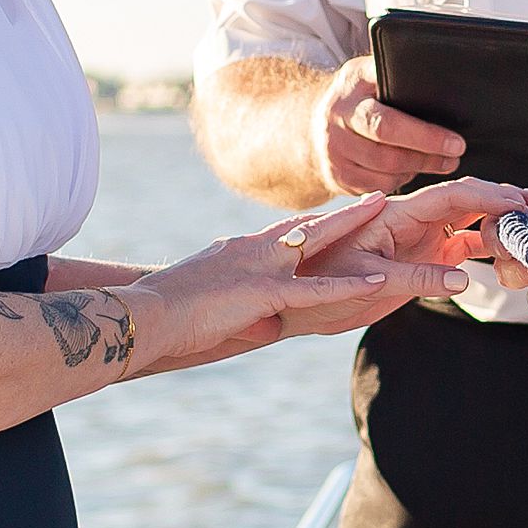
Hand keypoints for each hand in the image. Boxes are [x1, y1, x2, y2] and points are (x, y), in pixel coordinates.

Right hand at [131, 195, 444, 367]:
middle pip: (307, 225)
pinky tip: (379, 280)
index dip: (316, 224)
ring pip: (317, 243)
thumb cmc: (164, 316)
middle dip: (343, 213)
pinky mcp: (261, 293)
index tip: (340, 213)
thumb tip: (266, 328)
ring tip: (385, 211)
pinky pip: (314, 288)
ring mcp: (258, 268)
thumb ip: (244, 312)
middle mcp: (252, 251)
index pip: (285, 232)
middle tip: (374, 199)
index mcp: (238, 252)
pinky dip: (349, 285)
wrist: (142, 316)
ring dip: (354, 227)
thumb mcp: (211, 307)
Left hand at [286, 177, 527, 336]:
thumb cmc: (321, 283)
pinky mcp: (422, 259)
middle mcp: (414, 221)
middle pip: (469, 202)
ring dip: (500, 225)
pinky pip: (461, 249)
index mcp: (398, 213)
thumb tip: (464, 278)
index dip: (489, 195)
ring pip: (469, 223)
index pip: (453, 195)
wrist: (295, 300)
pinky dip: (487, 249)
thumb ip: (417, 277)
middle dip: (505, 202)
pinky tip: (509, 256)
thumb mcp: (369, 279)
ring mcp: (420, 239)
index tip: (521, 204)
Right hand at [311, 56, 466, 194]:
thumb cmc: (359, 96)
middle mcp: (338, 117)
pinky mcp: (337, 176)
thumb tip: (444, 79)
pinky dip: (400, 181)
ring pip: (385, 169)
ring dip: (418, 167)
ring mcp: (334, 150)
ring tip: (443, 162)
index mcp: (353, 85)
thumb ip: (399, 74)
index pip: (388, 111)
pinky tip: (412, 170)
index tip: (456, 141)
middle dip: (427, 151)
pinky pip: (377, 186)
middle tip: (456, 153)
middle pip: (387, 143)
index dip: (424, 133)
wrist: (312, 122)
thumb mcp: (372, 73)